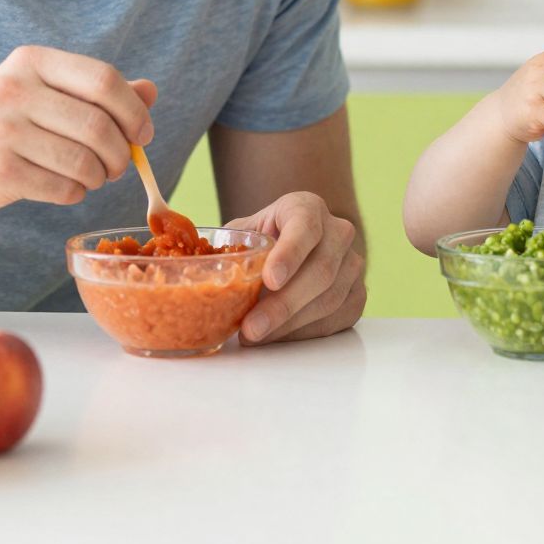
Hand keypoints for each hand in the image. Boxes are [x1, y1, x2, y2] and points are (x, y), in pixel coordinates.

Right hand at [0, 45, 155, 215]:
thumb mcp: (41, 93)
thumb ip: (94, 92)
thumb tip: (150, 91)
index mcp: (31, 61)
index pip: (103, 79)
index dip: (134, 111)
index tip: (144, 134)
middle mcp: (14, 90)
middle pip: (99, 124)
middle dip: (121, 152)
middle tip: (119, 166)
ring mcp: (1, 131)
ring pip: (84, 160)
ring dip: (99, 176)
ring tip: (92, 177)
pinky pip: (62, 188)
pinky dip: (76, 193)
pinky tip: (66, 188)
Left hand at [227, 191, 365, 343]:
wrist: (293, 248)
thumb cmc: (262, 242)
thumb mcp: (241, 234)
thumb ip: (223, 246)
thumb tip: (186, 261)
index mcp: (307, 207)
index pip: (305, 226)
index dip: (290, 253)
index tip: (270, 280)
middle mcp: (338, 231)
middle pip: (321, 270)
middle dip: (284, 304)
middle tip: (251, 327)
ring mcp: (352, 263)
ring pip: (330, 298)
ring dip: (290, 324)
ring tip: (255, 336)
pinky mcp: (357, 293)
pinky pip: (336, 318)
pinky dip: (304, 332)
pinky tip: (277, 336)